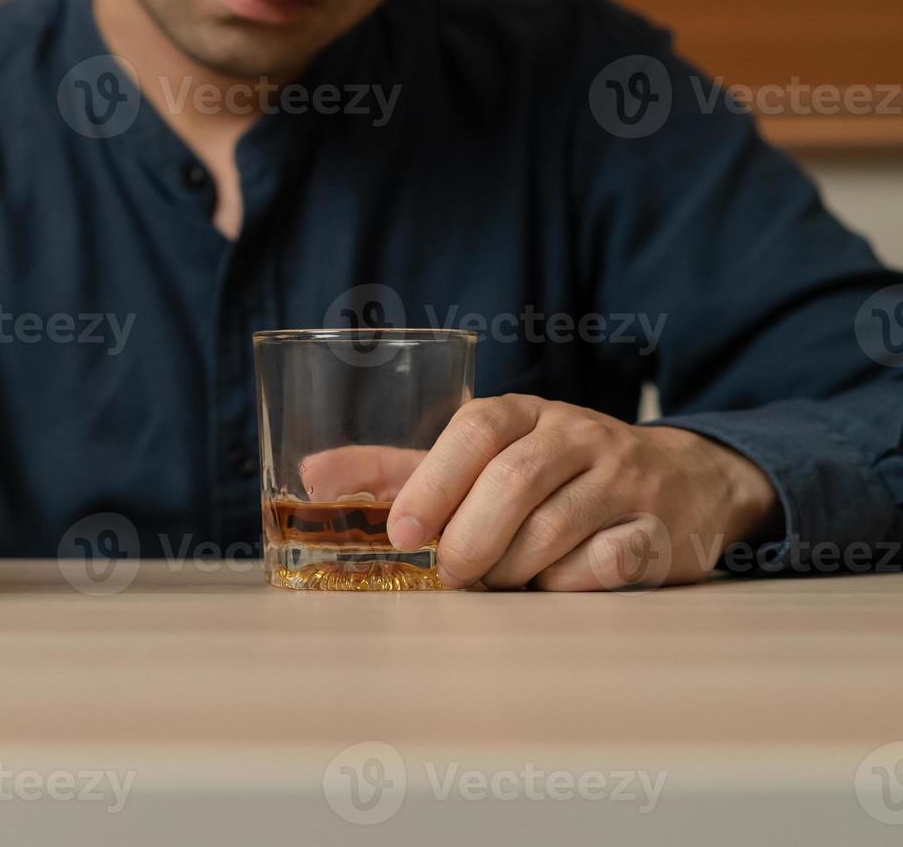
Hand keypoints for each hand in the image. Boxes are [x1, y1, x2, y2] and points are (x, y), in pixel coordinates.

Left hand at [385, 394, 781, 589]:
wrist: (683, 480)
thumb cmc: (556, 472)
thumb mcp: (482, 458)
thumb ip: (401, 469)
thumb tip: (312, 475)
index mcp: (526, 413)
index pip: (476, 429)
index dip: (433, 481)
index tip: (401, 532)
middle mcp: (580, 434)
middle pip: (515, 482)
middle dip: (469, 538)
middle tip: (449, 574)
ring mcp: (627, 479)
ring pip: (557, 528)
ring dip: (513, 567)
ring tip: (497, 579)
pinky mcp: (661, 529)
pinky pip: (610, 562)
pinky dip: (570, 583)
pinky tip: (555, 583)